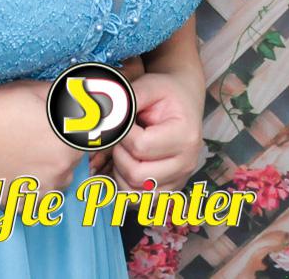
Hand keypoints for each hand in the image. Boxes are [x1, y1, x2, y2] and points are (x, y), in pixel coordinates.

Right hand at [0, 79, 85, 195]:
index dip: (72, 129)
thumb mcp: (33, 90)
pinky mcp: (27, 206)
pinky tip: (10, 170)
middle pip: (72, 161)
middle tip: (28, 137)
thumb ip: (67, 94)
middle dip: (57, 149)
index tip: (55, 125)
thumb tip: (88, 93)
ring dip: (45, 170)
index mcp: (72, 139)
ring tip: (16, 154)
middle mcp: (66, 168)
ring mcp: (46, 190)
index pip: (90, 137)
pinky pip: (37, 200)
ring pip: (56, 181)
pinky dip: (28, 189)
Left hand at [110, 70, 203, 191]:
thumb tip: (101, 117)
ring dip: (119, 173)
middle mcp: (187, 163)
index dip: (121, 134)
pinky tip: (122, 166)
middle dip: (118, 155)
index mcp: (185, 137)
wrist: (182, 102)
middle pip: (138, 175)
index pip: (141, 147)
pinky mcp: (170, 188)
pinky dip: (125, 187)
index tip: (122, 121)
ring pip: (137, 194)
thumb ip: (125, 101)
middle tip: (119, 138)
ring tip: (122, 151)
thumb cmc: (163, 94)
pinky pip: (141, 201)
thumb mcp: (146, 87)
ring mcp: (180, 179)